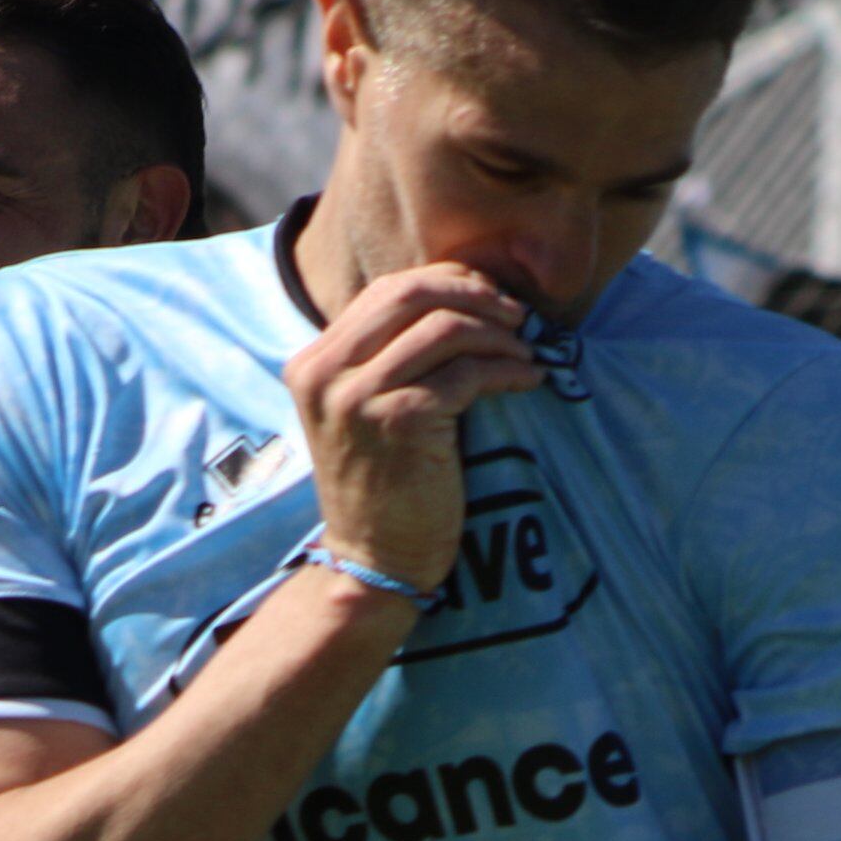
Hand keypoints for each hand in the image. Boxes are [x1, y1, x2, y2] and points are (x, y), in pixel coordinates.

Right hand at [279, 262, 538, 591]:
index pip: (387, 291)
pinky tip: (526, 380)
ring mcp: (357, 397)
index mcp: (314, 362)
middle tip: (518, 316)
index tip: (491, 298)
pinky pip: (466, 374)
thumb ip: (387, 357)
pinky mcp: (398, 422)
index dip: (448, 282)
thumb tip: (462, 297)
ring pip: (444, 329)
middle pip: (411, 293)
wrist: (374, 557)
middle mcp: (325, 373)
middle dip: (475, 295)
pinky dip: (506, 371)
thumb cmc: (383, 483)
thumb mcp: (365, 409)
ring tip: (526, 354)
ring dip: (498, 336)